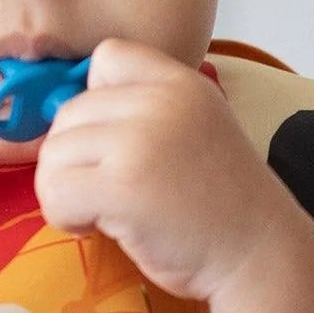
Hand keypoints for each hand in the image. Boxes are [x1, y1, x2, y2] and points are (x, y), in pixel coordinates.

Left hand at [32, 38, 303, 302]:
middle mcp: (162, 100)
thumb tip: (63, 122)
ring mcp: (141, 140)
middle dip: (75, 159)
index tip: (115, 145)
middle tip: (107, 193)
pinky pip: (54, 191)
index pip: (108, 56)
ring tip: (102, 212)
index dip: (95, 101)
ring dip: (65, 190)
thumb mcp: (195, 130)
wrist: (259, 256)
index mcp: (182, 82)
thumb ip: (145, 111)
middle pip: (69, 111)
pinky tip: (95, 227)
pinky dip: (63, 215)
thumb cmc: (221, 205)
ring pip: (53, 153)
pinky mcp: (122, 184)